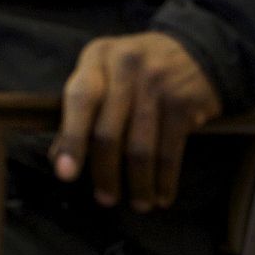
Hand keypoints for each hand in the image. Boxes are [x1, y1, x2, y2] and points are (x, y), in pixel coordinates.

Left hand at [51, 31, 221, 211]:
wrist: (196, 50)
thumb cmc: (135, 69)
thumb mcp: (104, 73)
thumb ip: (81, 109)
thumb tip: (59, 157)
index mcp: (98, 57)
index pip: (80, 99)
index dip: (71, 138)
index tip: (65, 174)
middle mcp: (126, 67)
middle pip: (109, 130)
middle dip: (105, 172)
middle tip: (104, 199)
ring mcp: (158, 84)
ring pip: (140, 147)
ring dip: (138, 183)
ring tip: (137, 203)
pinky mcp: (185, 103)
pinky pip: (171, 151)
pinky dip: (165, 179)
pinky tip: (162, 196)